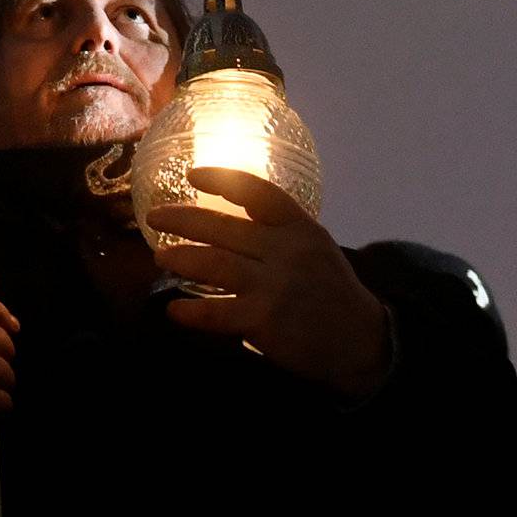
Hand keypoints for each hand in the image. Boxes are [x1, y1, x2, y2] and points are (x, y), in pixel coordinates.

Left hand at [145, 167, 392, 400]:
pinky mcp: (263, 320)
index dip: (221, 179)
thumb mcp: (316, 246)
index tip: (193, 175)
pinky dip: (190, 311)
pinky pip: (215, 312)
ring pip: (214, 264)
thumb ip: (280, 230)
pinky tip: (174, 310)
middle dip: (183, 220)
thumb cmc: (332, 291)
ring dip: (181, 259)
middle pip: (223, 227)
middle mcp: (285, 250)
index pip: (256, 191)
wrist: (360, 340)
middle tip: (156, 218)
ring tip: (161, 258)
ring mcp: (273, 286)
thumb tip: (231, 217)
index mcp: (299, 227)